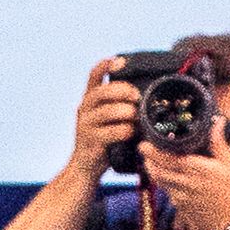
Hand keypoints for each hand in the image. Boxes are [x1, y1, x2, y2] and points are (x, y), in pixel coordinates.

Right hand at [69, 60, 141, 179]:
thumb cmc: (104, 140)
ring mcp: (86, 125)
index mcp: (89, 99)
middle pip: (102, 92)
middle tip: (137, 97)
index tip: (120, 61)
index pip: (93, 75)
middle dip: (123, 91)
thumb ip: (119, 104)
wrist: (86, 167)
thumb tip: (145, 94)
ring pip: (108, 111)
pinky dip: (125, 130)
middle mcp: (85, 109)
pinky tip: (132, 132)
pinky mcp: (91, 141)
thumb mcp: (107, 118)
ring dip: (127, 112)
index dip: (105, 65)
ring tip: (136, 117)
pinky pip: (112, 132)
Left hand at [138, 118, 229, 229]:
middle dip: (147, 158)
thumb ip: (219, 142)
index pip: (168, 158)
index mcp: (196, 170)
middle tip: (143, 147)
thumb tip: (217, 121)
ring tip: (149, 158)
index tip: (146, 142)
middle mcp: (185, 183)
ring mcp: (180, 196)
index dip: (153, 151)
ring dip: (151, 169)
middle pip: (157, 170)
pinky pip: (166, 190)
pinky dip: (161, 180)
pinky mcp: (180, 206)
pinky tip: (163, 174)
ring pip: (159, 181)